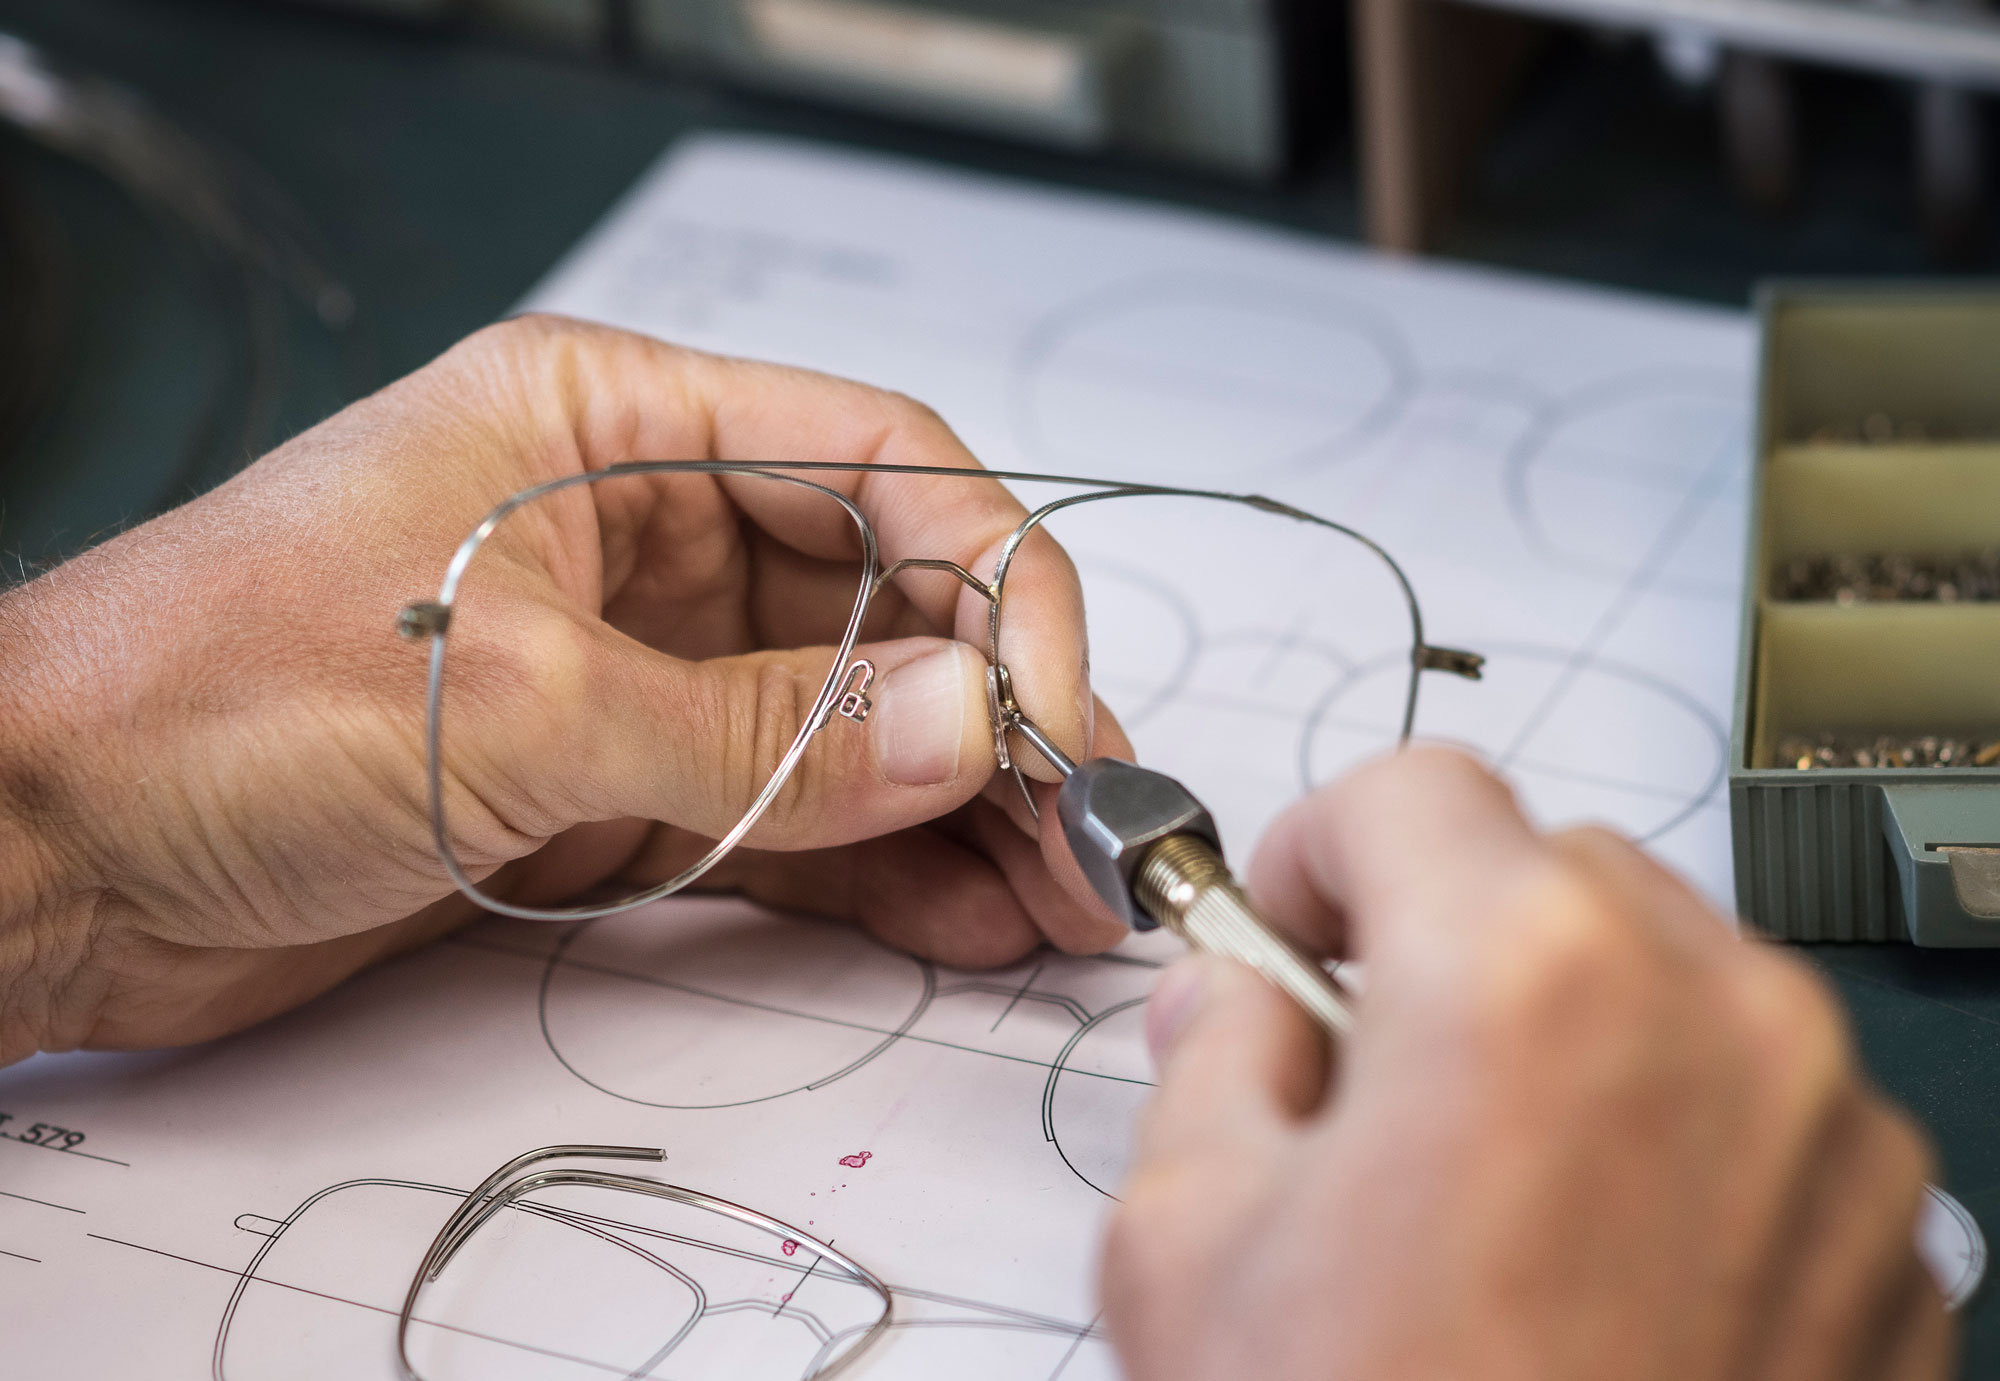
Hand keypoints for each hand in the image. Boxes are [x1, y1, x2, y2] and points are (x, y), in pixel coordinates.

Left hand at [0, 316, 1126, 1061]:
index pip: (871, 464)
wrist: (38, 853)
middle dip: (995, 714)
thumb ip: (759, 728)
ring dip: (954, 811)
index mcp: (608, 425)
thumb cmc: (205, 702)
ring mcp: (630, 665)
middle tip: (1086, 829)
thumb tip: (964, 729)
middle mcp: (635, 533)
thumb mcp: (516, 702)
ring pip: (844, 725)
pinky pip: (778, 817)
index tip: (1047, 704)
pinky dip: (869, 873)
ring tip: (1052, 900)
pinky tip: (958, 920)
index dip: (989, 575)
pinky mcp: (610, 783)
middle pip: (879, 603)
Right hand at [1103, 748, 1950, 1380]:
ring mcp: (1832, 1129)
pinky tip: (1591, 1255)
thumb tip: (1235, 1008)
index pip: (1412, 790)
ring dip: (1569, 1024)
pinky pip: (1765, 1100)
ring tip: (1482, 1178)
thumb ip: (1203, 1064)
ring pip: (1672, 973)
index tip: (1294, 924)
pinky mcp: (1896, 1236)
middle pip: (1552, 867)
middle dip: (1446, 932)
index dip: (1318, 849)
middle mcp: (1714, 1016)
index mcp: (1523, 977)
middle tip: (1370, 1061)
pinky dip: (1675, 1124)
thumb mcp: (1187, 1249)